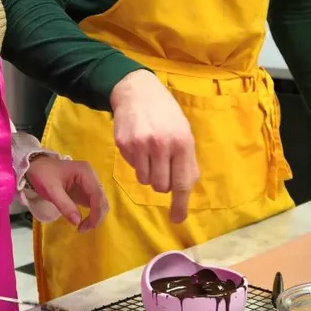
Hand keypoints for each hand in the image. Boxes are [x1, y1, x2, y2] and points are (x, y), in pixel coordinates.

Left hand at [26, 155, 108, 231]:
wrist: (35, 167)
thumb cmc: (43, 175)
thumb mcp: (51, 190)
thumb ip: (64, 205)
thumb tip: (77, 222)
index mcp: (85, 172)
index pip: (97, 194)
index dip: (96, 212)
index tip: (87, 226)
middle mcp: (91, 176)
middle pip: (102, 199)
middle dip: (96, 216)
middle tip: (83, 229)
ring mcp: (89, 183)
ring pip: (100, 202)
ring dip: (95, 216)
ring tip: (82, 227)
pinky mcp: (85, 190)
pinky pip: (94, 203)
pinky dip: (92, 214)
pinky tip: (83, 222)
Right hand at [110, 70, 198, 222]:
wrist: (138, 91)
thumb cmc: (166, 114)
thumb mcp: (183, 132)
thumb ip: (186, 160)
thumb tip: (185, 189)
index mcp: (182, 142)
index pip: (182, 182)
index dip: (180, 204)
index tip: (177, 219)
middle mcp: (162, 144)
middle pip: (161, 186)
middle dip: (162, 183)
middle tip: (161, 167)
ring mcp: (141, 144)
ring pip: (145, 180)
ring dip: (148, 173)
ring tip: (150, 154)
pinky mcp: (124, 144)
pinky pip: (132, 167)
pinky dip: (136, 162)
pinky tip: (138, 144)